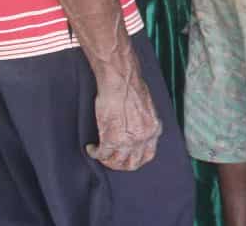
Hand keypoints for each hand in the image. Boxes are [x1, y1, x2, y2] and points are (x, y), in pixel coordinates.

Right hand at [87, 55, 161, 170]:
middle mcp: (144, 138)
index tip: (127, 157)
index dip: (135, 159)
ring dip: (106, 160)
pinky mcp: (111, 139)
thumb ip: (144, 123)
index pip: (148, 155)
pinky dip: (95, 153)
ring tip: (100, 153)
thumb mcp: (147, 109)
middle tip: (111, 159)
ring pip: (116, 162)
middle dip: (120, 164)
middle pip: (133, 163)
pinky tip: (91, 148)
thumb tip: (136, 129)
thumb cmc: (132, 88)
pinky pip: (101, 154)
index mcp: (154, 129)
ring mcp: (128, 141)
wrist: (121, 81)